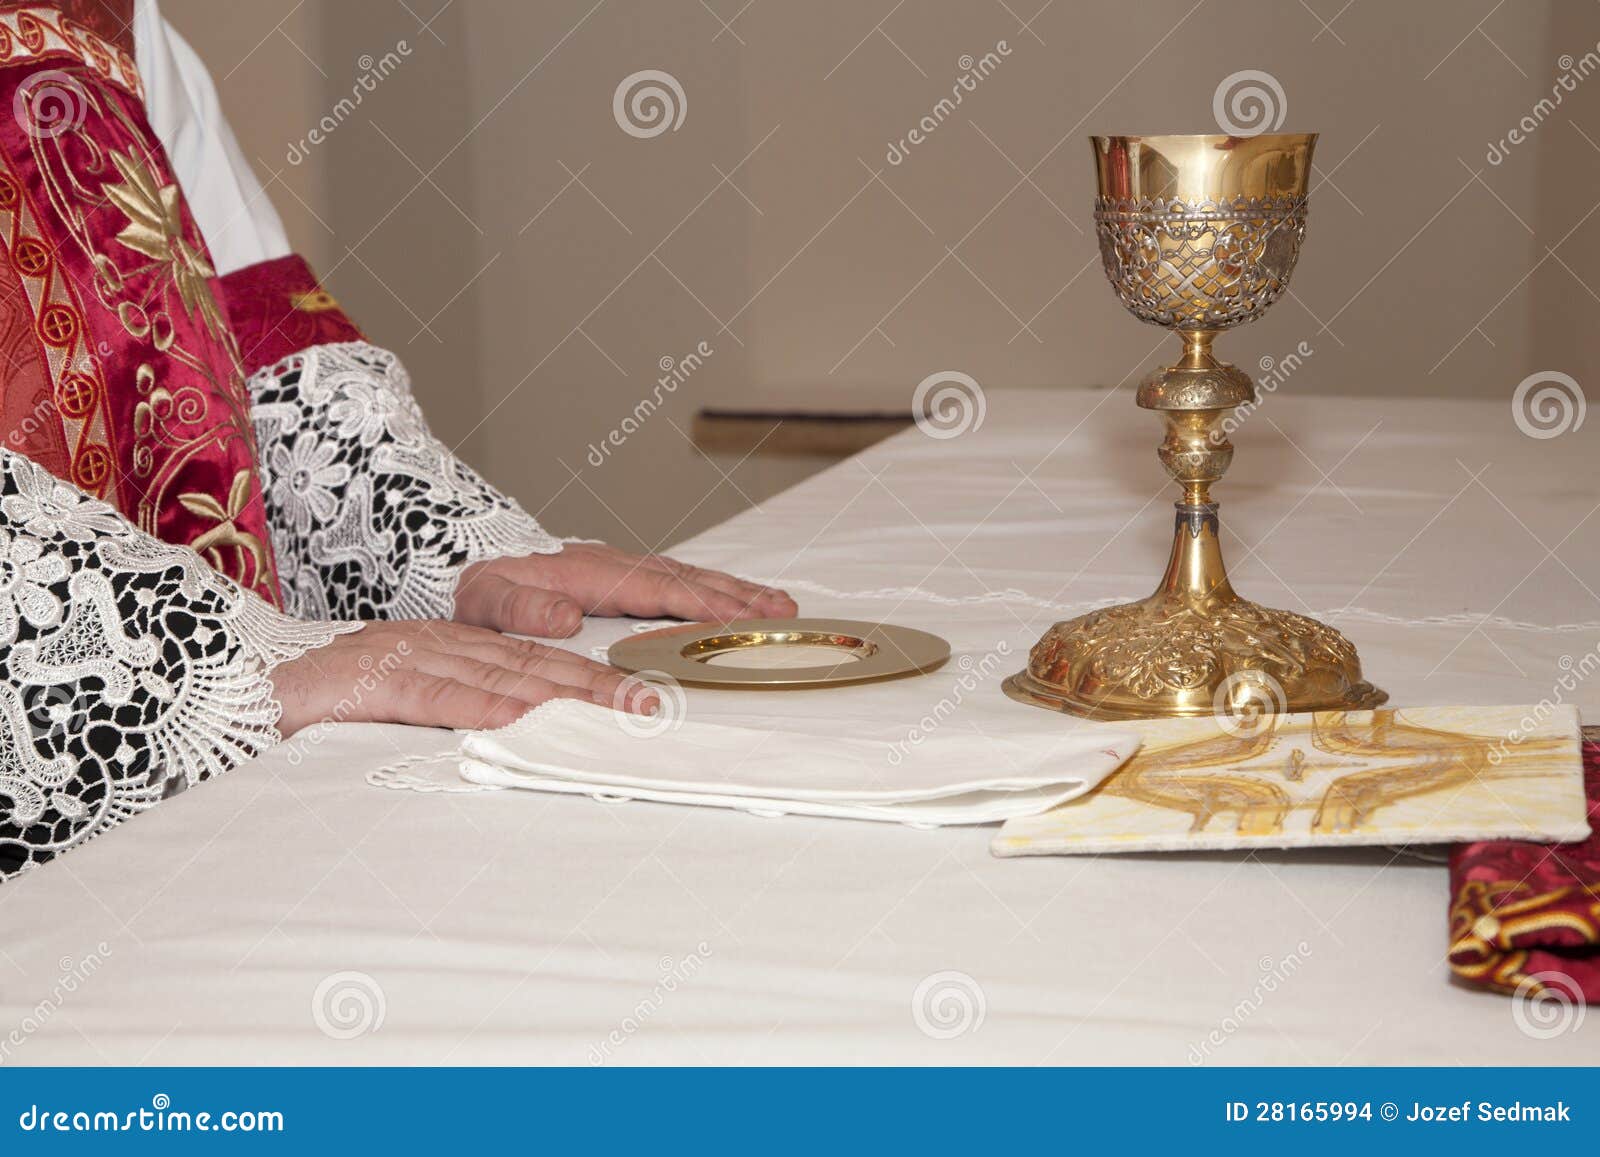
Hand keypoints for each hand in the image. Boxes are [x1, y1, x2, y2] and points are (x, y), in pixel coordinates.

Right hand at [269, 620, 656, 735]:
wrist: (238, 684)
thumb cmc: (323, 701)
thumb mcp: (403, 699)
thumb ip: (455, 707)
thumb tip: (515, 735)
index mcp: (449, 647)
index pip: (534, 661)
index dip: (590, 677)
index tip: (640, 696)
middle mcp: (438, 644)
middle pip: (533, 665)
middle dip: (597, 685)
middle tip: (650, 705)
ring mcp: (406, 657)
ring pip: (499, 675)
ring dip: (561, 695)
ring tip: (612, 710)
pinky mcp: (370, 681)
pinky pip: (434, 694)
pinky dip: (478, 707)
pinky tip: (517, 720)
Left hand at [452, 542, 797, 637]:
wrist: (465, 561)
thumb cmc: (477, 587)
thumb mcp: (485, 600)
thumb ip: (520, 607)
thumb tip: (564, 615)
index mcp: (586, 573)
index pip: (655, 590)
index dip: (699, 605)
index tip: (739, 619)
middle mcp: (611, 564)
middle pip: (686, 579)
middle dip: (737, 597)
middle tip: (782, 613)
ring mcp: (619, 567)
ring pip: (688, 577)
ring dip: (736, 591)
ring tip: (778, 606)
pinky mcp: (620, 575)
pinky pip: (677, 580)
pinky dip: (714, 589)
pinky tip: (737, 600)